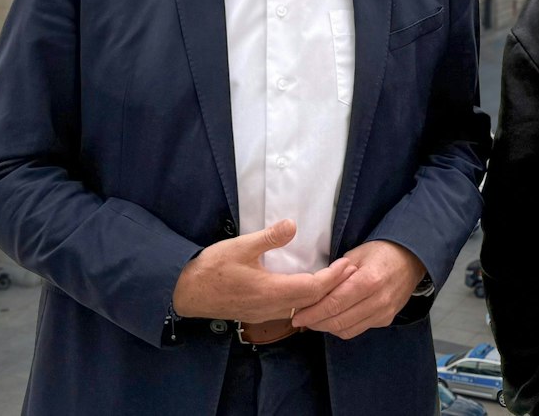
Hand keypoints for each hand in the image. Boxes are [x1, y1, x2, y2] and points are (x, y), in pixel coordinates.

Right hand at [171, 219, 355, 323]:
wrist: (187, 292)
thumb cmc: (212, 268)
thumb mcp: (240, 246)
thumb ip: (269, 237)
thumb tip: (293, 225)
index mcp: (272, 290)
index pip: (313, 288)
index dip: (334, 278)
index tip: (348, 264)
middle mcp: (273, 307)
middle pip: (313, 302)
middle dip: (335, 287)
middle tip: (351, 271)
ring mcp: (267, 313)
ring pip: (303, 309)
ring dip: (322, 295)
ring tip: (336, 279)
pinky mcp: (260, 313)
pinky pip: (292, 310)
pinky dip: (307, 300)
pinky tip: (309, 289)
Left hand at [290, 240, 425, 339]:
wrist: (411, 260)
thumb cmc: (380, 252)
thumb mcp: (355, 255)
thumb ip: (336, 274)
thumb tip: (313, 291)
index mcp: (369, 280)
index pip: (335, 303)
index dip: (313, 312)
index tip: (297, 315)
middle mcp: (378, 301)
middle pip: (339, 321)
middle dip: (316, 323)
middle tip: (300, 319)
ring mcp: (384, 313)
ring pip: (347, 330)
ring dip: (327, 328)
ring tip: (313, 320)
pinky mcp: (385, 320)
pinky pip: (358, 329)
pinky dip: (342, 327)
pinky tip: (332, 319)